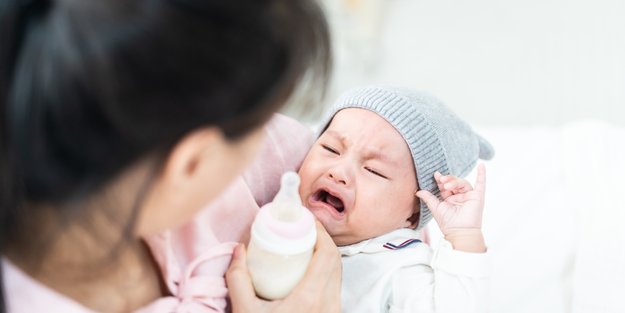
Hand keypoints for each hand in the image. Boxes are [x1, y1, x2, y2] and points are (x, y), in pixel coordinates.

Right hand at [226, 222, 341, 312]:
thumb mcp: (245, 311)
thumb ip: (238, 279)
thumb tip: (238, 249)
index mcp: (310, 298)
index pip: (327, 254)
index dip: (320, 232)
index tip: (305, 219)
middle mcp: (328, 304)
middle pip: (336, 260)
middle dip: (322, 238)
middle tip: (304, 227)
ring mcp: (333, 311)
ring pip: (338, 273)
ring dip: (326, 254)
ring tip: (306, 243)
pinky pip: (335, 285)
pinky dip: (326, 269)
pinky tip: (310, 266)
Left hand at [416, 164, 486, 251]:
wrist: (459, 232)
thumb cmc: (448, 223)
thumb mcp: (435, 207)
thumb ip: (428, 198)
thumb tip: (417, 191)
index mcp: (450, 198)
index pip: (445, 186)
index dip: (441, 180)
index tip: (436, 175)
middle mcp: (459, 196)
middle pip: (454, 182)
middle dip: (447, 180)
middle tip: (441, 180)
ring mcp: (469, 196)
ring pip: (462, 183)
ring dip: (454, 181)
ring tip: (446, 185)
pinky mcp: (478, 197)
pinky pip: (481, 184)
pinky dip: (482, 175)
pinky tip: (482, 166)